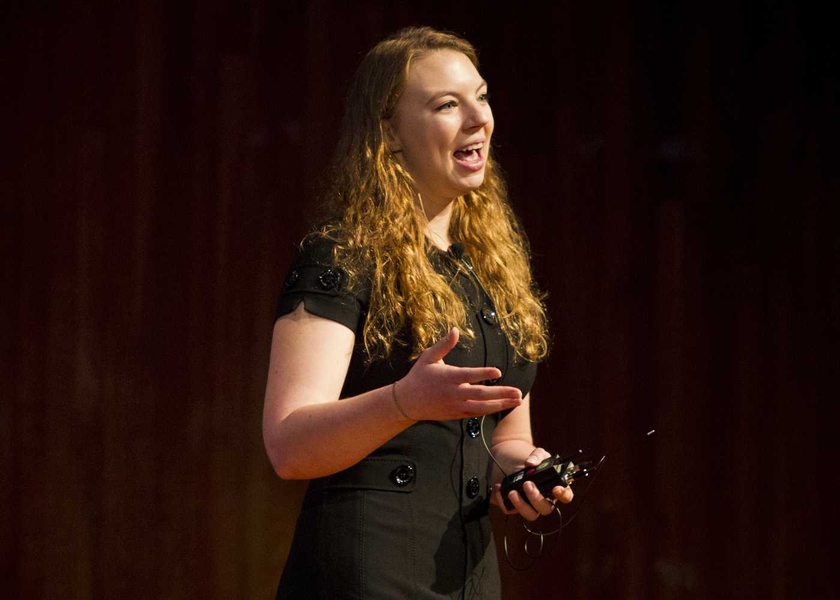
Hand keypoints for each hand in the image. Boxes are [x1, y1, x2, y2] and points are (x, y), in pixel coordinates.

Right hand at [394, 327, 522, 420]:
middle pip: (480, 394)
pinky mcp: (456, 414)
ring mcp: (455, 406)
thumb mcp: (428, 357)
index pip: (469, 375)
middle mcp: (453, 393)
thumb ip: (443, 344)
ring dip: (501, 404)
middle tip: (518, 392)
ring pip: (481, 407)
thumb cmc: (419, 375)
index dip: (484, 373)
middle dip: (501, 394)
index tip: (499, 371)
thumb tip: (456, 329)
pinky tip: (503, 406)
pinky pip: (476, 413)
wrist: (407, 402)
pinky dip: (490, 410)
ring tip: (518, 401)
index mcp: (447, 377)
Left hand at [490, 447, 574, 520]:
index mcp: (554, 487)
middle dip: (536, 498)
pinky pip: (510, 510)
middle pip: (546, 508)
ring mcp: (529, 504)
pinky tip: (498, 488)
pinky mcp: (514, 506)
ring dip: (521, 505)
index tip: (556, 489)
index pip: (565, 496)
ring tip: (512, 492)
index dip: (563, 495)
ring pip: (530, 515)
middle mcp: (544, 499)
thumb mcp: (537, 453)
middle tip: (527, 484)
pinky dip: (502, 501)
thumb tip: (530, 463)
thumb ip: (537, 455)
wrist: (511, 459)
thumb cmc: (530, 460)